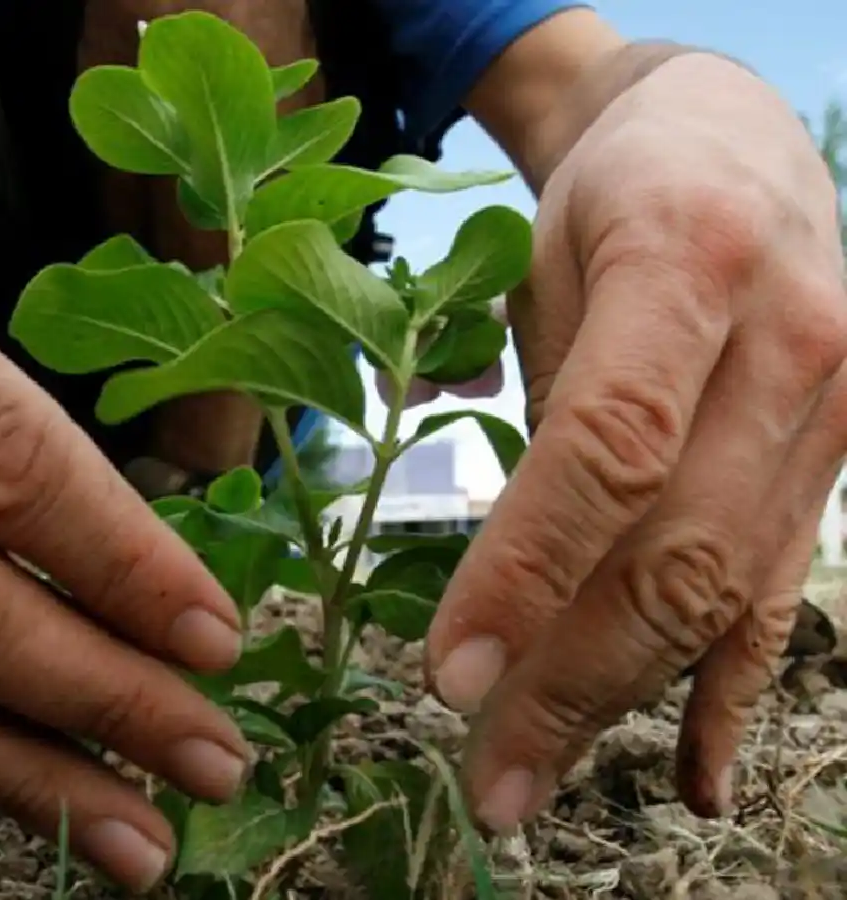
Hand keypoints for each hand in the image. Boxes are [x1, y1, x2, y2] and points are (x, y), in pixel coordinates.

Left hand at [421, 53, 846, 830]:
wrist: (725, 141)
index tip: (450, 677)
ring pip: (724, 587)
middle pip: (675, 547)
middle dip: (572, 680)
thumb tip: (502, 585)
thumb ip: (539, 408)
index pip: (608, 449)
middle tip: (488, 782)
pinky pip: (781, 593)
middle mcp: (791, 343)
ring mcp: (834, 412)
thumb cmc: (610, 198)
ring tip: (537, 775)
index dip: (527, 572)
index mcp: (691, 264)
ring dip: (627, 700)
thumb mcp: (546, 263)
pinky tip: (694, 777)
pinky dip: (731, 692)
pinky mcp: (836, 462)